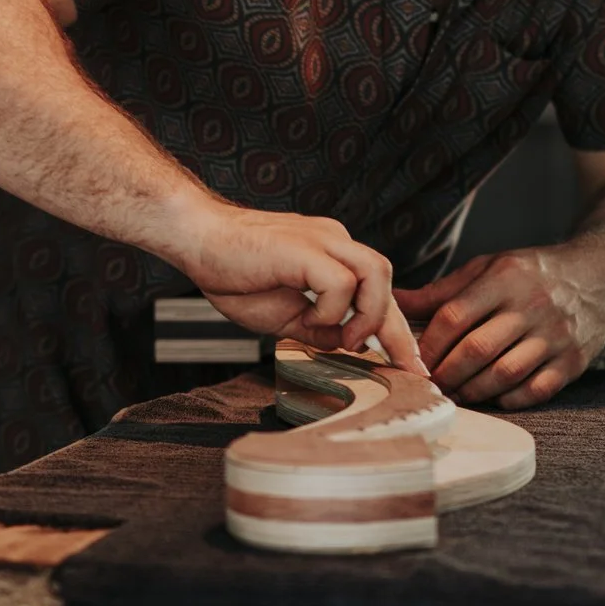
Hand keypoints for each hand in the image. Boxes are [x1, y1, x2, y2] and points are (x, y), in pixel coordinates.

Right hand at [161, 198, 423, 372]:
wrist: (195, 238)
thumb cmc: (230, 270)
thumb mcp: (282, 314)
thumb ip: (316, 326)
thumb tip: (343, 343)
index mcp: (330, 253)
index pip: (375, 291)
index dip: (394, 331)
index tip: (409, 366)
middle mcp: (333, 241)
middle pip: (386, 279)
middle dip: (397, 329)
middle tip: (403, 367)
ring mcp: (322, 240)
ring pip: (377, 272)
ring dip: (368, 314)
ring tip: (347, 340)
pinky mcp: (305, 248)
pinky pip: (339, 282)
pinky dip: (331, 310)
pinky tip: (309, 321)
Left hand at [393, 241, 604, 407]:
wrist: (602, 277)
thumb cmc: (534, 273)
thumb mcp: (489, 267)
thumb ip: (443, 291)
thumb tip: (394, 302)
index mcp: (505, 279)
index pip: (455, 317)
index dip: (428, 344)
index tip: (413, 360)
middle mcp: (532, 306)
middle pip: (476, 349)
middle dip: (446, 373)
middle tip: (430, 385)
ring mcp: (556, 336)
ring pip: (505, 374)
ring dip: (473, 391)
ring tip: (456, 394)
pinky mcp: (574, 361)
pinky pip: (536, 390)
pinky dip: (510, 399)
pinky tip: (494, 397)